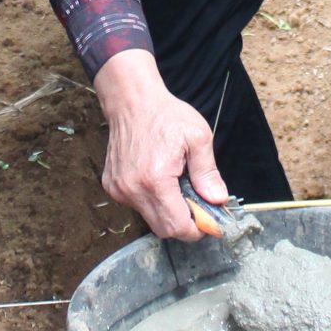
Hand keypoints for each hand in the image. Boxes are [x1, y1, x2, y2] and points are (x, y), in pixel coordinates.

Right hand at [95, 48, 227, 239]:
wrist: (132, 102)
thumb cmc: (165, 115)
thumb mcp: (197, 136)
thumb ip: (207, 172)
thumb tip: (217, 199)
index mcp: (155, 179)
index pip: (177, 226)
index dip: (197, 229)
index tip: (209, 221)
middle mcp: (133, 189)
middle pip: (164, 229)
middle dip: (185, 223)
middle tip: (197, 204)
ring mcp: (119, 189)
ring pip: (150, 218)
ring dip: (168, 211)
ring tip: (177, 184)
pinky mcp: (112, 186)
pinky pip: (137, 206)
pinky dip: (152, 201)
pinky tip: (159, 178)